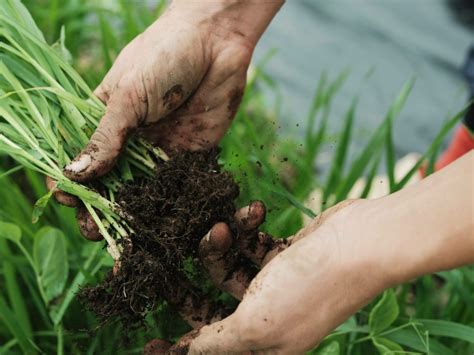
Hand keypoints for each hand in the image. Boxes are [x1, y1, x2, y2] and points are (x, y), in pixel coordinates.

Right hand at [48, 0, 282, 238]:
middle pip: (109, 182)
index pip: (78, 157)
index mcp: (104, 120)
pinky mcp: (190, 156)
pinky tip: (164, 228)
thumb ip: (106, 137)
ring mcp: (160, 150)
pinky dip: (170, 208)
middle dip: (101, 208)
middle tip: (97, 232)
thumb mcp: (129, 95)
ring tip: (128, 242)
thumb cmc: (165, 55)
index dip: (70, 180)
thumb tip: (73, 175)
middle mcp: (130, 140)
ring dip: (133, 217)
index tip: (68, 201)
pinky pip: (177, 188)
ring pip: (141, 192)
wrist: (219, 41)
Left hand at [144, 199, 388, 353]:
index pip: (207, 349)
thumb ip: (218, 343)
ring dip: (221, 242)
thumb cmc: (310, 287)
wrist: (361, 242)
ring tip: (220, 224)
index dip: (177, 347)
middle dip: (189, 280)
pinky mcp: (282, 255)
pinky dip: (247, 227)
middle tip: (162, 257)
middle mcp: (267, 316)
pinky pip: (250, 242)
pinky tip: (253, 210)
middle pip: (210, 302)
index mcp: (262, 345)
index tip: (148, 343)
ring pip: (227, 264)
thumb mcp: (257, 323)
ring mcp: (275, 283)